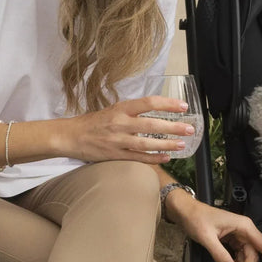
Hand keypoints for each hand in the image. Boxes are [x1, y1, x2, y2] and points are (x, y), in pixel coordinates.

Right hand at [61, 95, 195, 163]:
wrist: (71, 136)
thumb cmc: (94, 122)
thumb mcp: (113, 110)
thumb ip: (132, 111)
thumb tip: (156, 110)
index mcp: (121, 108)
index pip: (148, 103)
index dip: (168, 104)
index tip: (183, 106)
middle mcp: (120, 123)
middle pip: (152, 125)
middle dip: (173, 127)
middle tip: (190, 128)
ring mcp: (118, 140)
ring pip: (147, 143)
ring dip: (167, 144)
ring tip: (182, 144)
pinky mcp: (115, 155)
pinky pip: (138, 158)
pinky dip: (154, 158)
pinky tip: (166, 157)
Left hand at [170, 199, 261, 261]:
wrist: (186, 212)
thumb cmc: (196, 218)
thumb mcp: (206, 237)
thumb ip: (219, 254)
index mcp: (244, 226)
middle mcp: (244, 232)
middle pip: (251, 257)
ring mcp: (238, 237)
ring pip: (244, 260)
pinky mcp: (232, 242)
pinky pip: (236, 258)